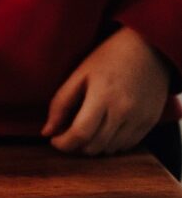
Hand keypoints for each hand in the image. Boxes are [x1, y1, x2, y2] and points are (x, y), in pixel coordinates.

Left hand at [42, 26, 170, 154]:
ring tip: (85, 131)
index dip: (63, 143)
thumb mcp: (79, 74)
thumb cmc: (109, 57)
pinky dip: (111, 144)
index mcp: (103, 96)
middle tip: (67, 135)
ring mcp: (140, 118)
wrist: (149, 48)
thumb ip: (61, 103)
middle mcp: (124, 111)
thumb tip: (47, 132)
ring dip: (93, 147)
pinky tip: (104, 130)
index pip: (80, 134)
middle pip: (94, 146)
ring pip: (109, 149)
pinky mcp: (150, 122)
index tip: (54, 140)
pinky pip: (127, 146)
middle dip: (75, 146)